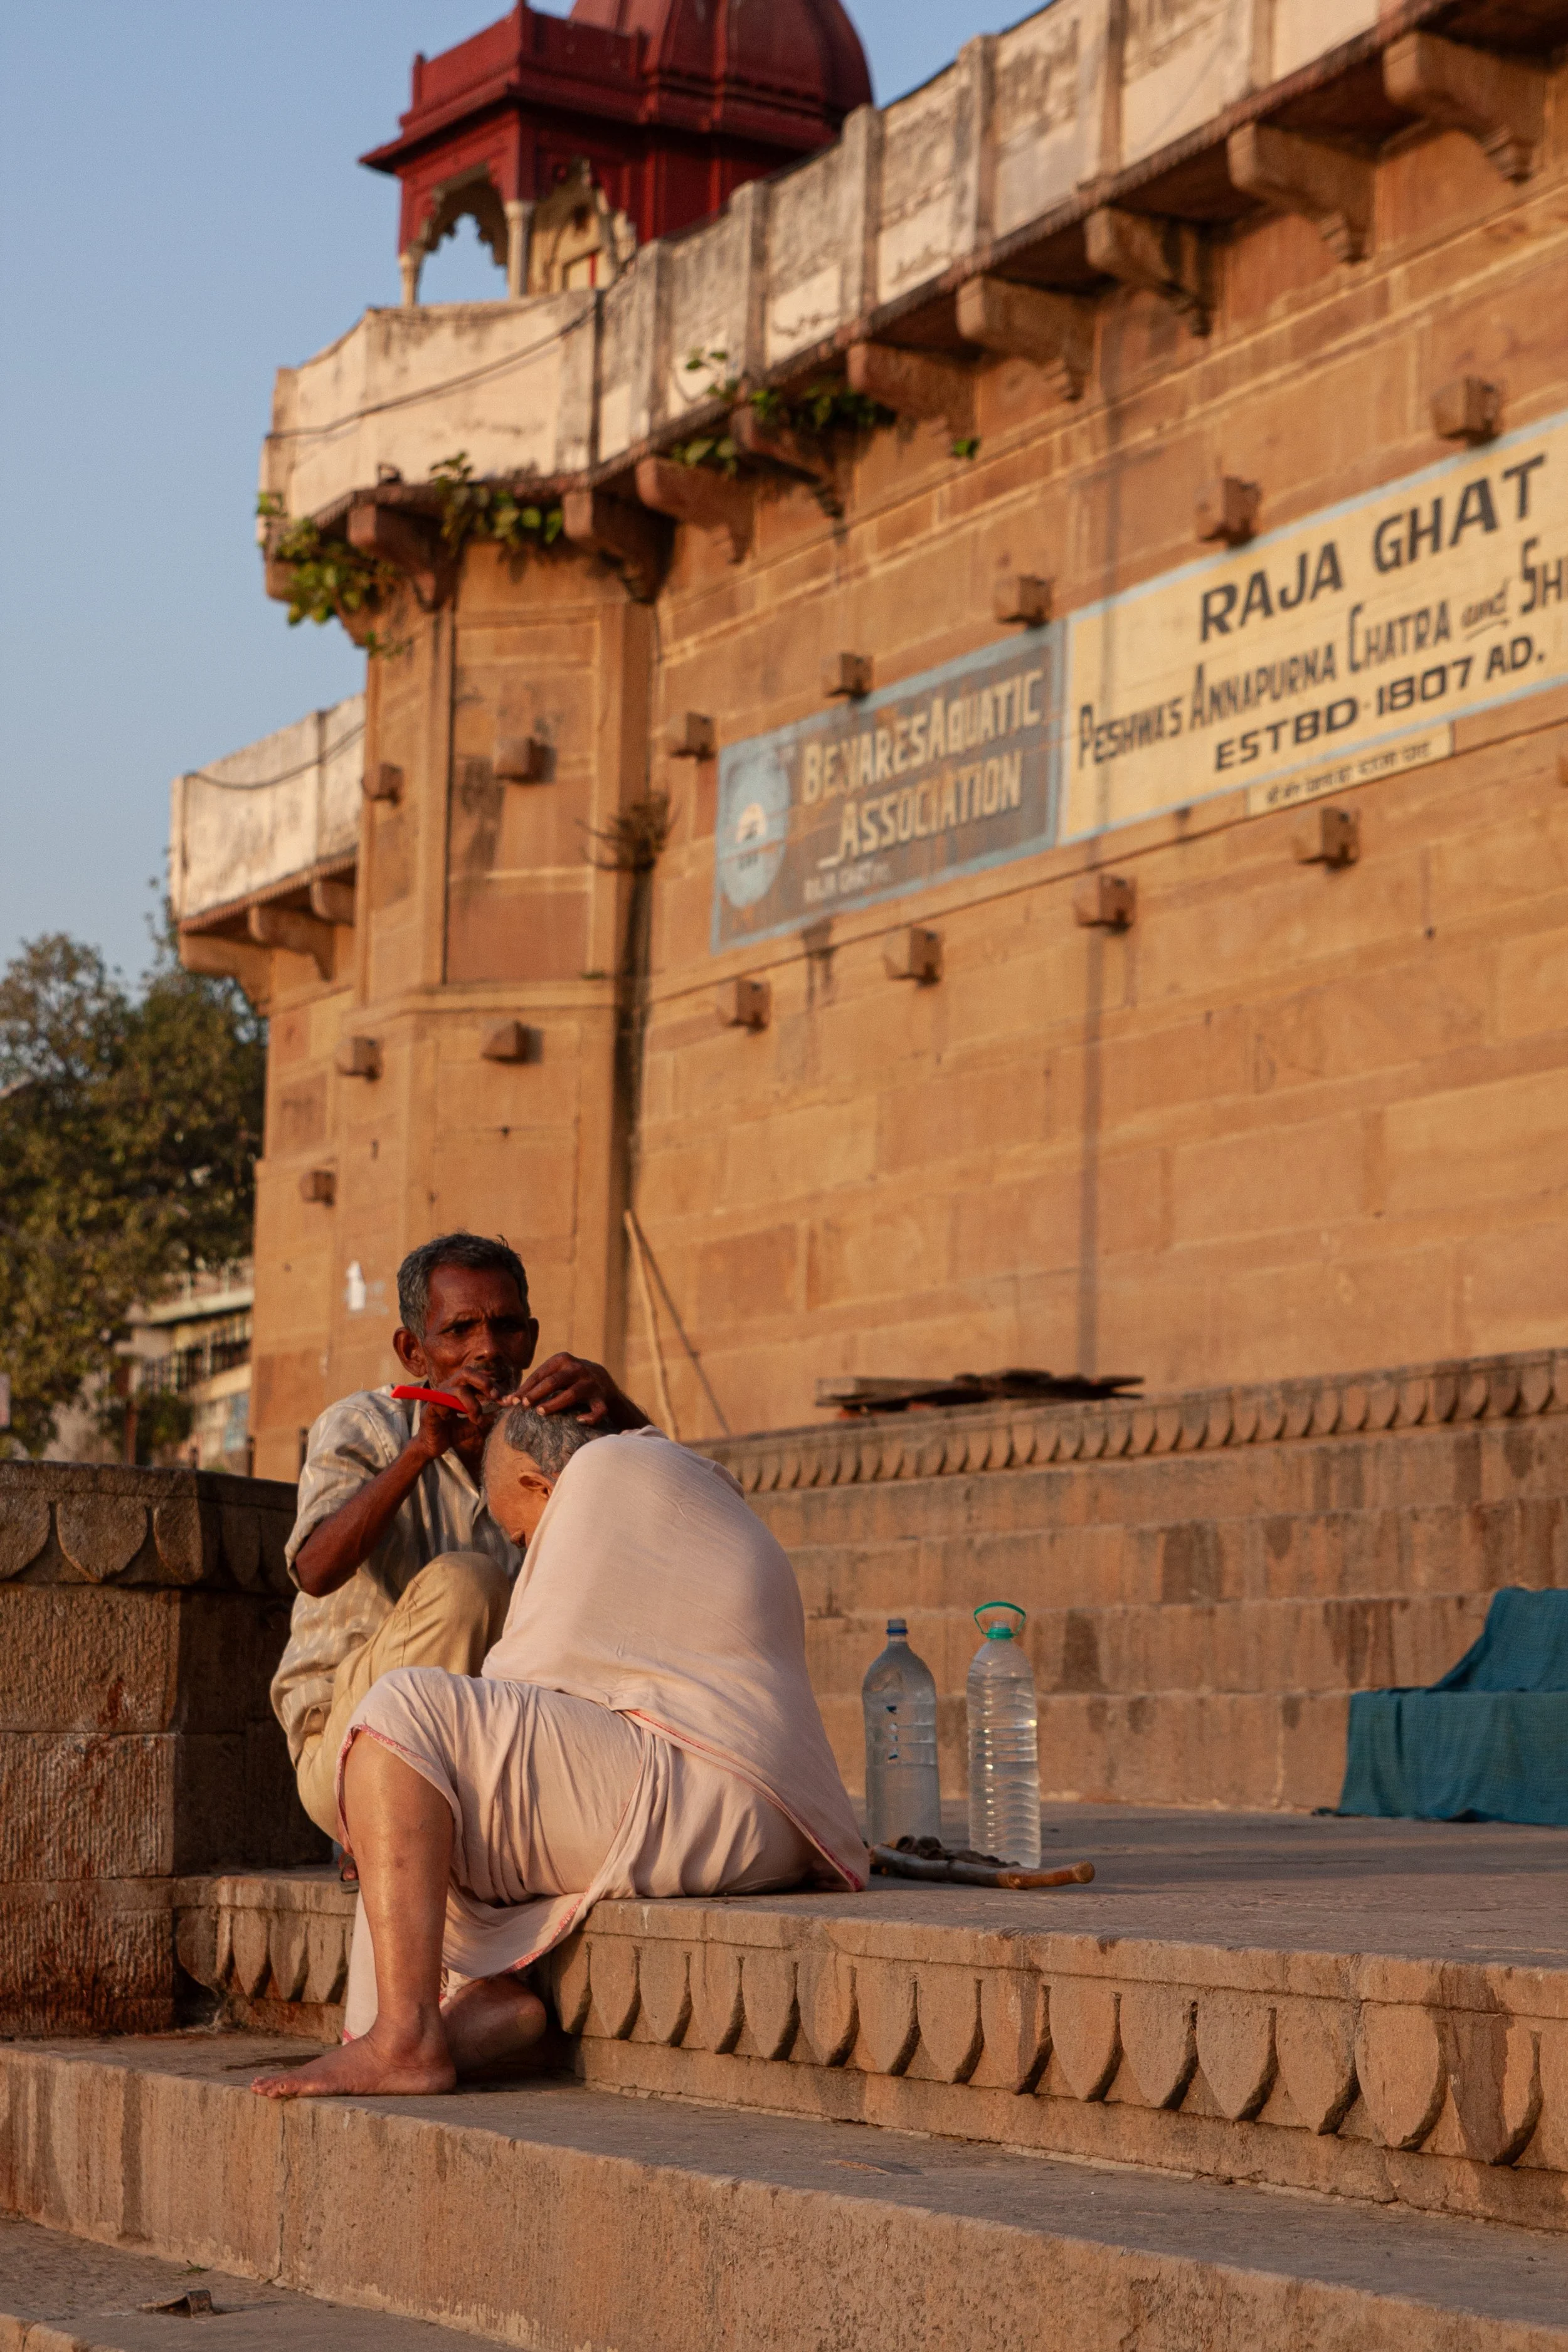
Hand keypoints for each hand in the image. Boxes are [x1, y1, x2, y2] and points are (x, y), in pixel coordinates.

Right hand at [412, 1365, 504, 1457]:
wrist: (431, 1447)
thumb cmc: (452, 1432)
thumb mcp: (474, 1424)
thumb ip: (487, 1415)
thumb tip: (503, 1408)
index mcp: (459, 1389)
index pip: (477, 1378)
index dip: (493, 1385)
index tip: (506, 1399)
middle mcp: (448, 1388)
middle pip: (466, 1372)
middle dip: (484, 1382)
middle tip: (495, 1396)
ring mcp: (438, 1396)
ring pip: (459, 1390)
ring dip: (473, 1404)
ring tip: (478, 1419)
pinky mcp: (430, 1408)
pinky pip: (443, 1402)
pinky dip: (456, 1410)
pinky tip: (460, 1420)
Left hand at [502, 1353, 645, 1429]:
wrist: (601, 1378)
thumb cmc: (567, 1378)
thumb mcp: (553, 1374)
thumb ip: (534, 1385)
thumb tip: (507, 1400)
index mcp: (562, 1359)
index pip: (540, 1374)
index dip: (526, 1388)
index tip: (514, 1401)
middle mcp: (577, 1369)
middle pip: (554, 1381)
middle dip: (537, 1393)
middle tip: (525, 1405)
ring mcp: (590, 1383)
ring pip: (572, 1395)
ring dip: (555, 1404)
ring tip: (540, 1412)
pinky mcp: (601, 1398)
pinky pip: (598, 1410)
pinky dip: (590, 1417)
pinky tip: (579, 1421)